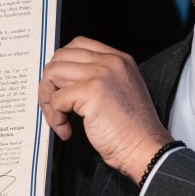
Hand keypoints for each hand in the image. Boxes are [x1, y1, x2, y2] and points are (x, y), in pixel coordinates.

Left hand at [38, 36, 171, 182]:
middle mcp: (110, 61)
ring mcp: (101, 74)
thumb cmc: (131, 131)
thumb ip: (95, 78)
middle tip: (56, 108)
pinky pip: (56, 99)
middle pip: (60, 57)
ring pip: (53, 74)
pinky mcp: (91, 92)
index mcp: (118, 59)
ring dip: (49, 101)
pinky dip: (55, 118)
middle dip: (49, 84)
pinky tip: (67, 130)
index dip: (62, 67)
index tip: (61, 89)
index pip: (77, 45)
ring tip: (61, 120)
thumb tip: (60, 80)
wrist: (145, 150)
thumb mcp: (118, 92)